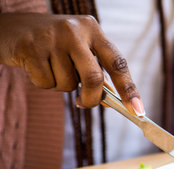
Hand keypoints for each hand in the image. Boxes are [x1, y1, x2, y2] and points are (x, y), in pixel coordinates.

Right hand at [0, 13, 144, 115]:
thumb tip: (112, 101)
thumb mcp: (79, 49)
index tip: (138, 110)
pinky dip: (44, 83)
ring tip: (51, 68)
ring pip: (68, 84)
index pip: (118, 63)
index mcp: (93, 30)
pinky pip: (46, 83)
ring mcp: (52, 38)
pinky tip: (36, 66)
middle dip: (91, 98)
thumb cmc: (54, 44)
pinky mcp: (31, 48)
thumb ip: (95, 70)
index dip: (129, 89)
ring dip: (62, 87)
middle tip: (83, 103)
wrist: (11, 28)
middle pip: (94, 77)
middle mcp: (75, 31)